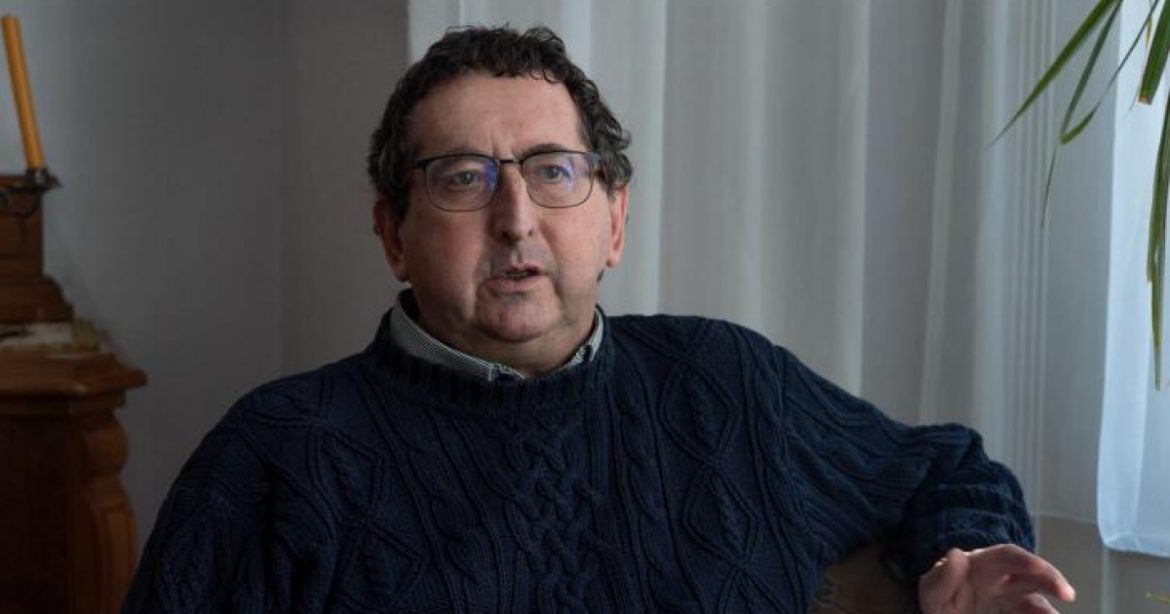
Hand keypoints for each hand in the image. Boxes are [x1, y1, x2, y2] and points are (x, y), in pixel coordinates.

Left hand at [918, 544, 1075, 612]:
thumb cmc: (940, 597)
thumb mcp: (932, 590)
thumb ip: (941, 577)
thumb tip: (957, 554)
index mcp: (984, 565)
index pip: (1008, 556)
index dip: (1024, 559)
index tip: (1039, 568)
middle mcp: (1005, 581)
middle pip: (1034, 574)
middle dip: (1051, 579)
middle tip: (1067, 594)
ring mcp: (1014, 601)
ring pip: (1038, 602)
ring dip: (1049, 610)